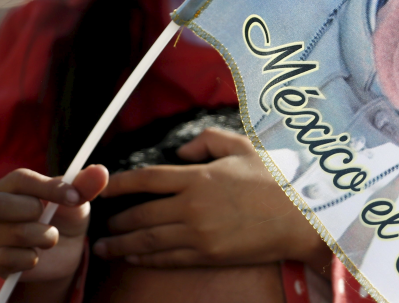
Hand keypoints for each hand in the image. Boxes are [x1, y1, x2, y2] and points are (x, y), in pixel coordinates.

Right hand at [0, 165, 108, 283]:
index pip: (21, 179)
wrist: (63, 252)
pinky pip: (8, 259)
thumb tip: (101, 171)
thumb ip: (85, 185)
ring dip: (44, 236)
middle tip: (50, 217)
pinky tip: (37, 256)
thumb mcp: (77, 199)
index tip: (75, 198)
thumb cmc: (65, 216)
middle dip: (33, 211)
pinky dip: (30, 258)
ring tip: (52, 237)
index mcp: (14, 184)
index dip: (48, 188)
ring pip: (14, 232)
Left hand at [93, 128, 330, 273]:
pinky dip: (145, 257)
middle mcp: (192, 206)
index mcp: (199, 177)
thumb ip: (208, 141)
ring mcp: (199, 234)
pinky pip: (167, 258)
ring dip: (121, 243)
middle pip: (141, 213)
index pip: (148, 179)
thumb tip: (181, 151)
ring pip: (148, 239)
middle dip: (116, 219)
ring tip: (104, 246)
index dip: (119, 183)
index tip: (100, 186)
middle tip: (99, 222)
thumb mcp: (243, 147)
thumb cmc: (273, 180)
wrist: (299, 217)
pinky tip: (133, 256)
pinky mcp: (207, 255)